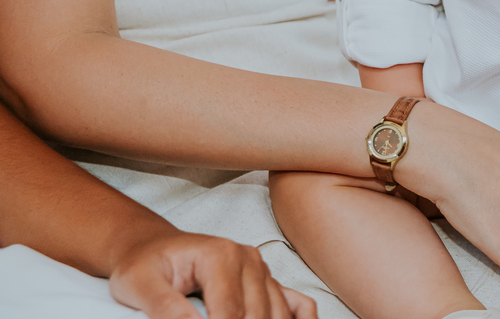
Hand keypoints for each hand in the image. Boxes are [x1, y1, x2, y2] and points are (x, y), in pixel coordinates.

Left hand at [108, 229, 316, 318]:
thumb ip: (165, 309)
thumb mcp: (139, 285)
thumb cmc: (144, 265)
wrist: (152, 249)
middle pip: (257, 317)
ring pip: (278, 316)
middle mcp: (250, 260)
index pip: (231, 314)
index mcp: (221, 255)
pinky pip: (300, 305)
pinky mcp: (268, 283)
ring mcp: (262, 271)